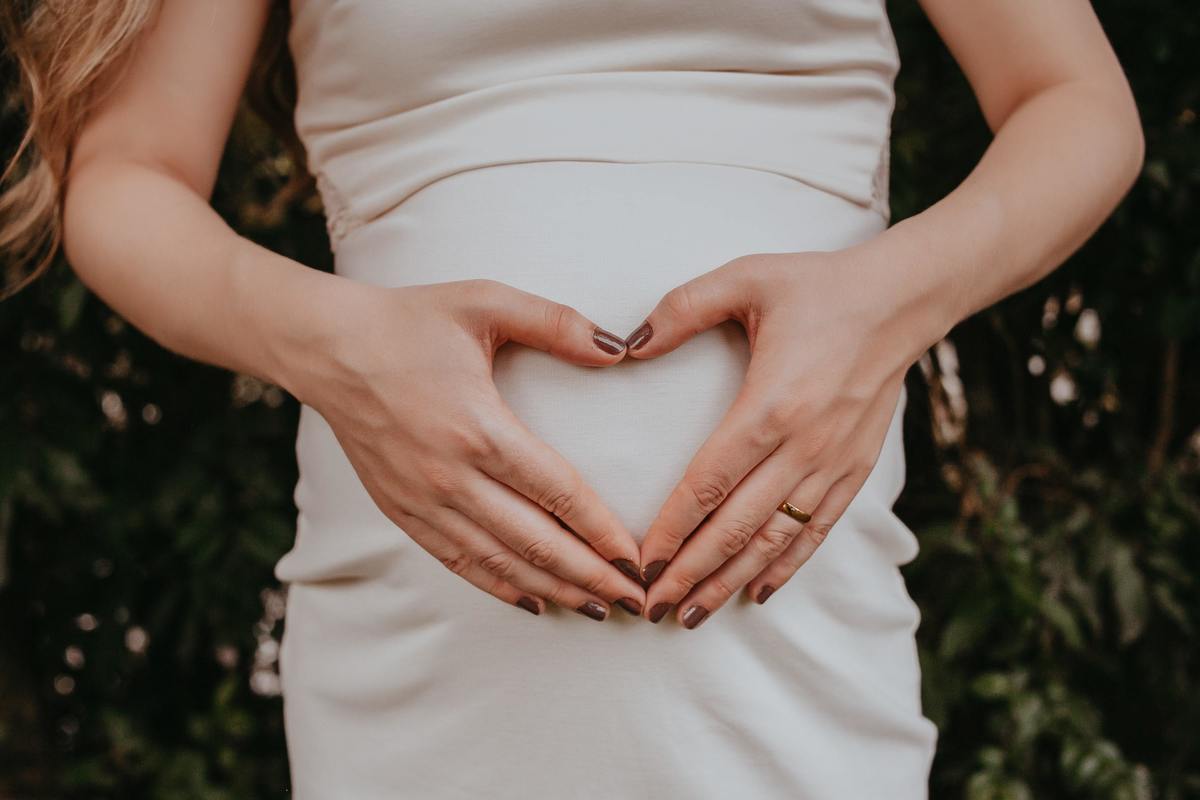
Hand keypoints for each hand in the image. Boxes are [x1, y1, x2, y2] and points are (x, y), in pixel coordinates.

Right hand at [283, 278, 647, 619]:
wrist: (328, 348)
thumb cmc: (410, 321)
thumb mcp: (485, 301)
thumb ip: (556, 323)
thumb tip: (618, 349)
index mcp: (479, 427)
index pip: (558, 493)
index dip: (602, 532)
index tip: (637, 560)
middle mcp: (451, 475)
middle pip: (535, 542)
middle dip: (590, 576)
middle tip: (634, 600)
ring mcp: (422, 500)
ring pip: (500, 562)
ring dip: (553, 589)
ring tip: (597, 609)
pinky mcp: (401, 510)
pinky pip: (458, 561)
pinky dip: (499, 587)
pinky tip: (534, 602)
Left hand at [623, 248, 925, 627]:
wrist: (902, 299)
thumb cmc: (817, 287)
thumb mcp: (745, 277)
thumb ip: (682, 308)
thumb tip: (627, 345)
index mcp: (771, 404)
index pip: (709, 483)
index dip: (673, 529)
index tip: (641, 562)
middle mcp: (803, 444)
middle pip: (737, 526)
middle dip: (691, 572)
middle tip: (652, 608)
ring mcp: (832, 463)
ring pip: (774, 539)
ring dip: (731, 581)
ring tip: (692, 615)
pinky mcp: (855, 470)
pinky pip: (816, 529)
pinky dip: (786, 565)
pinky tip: (757, 591)